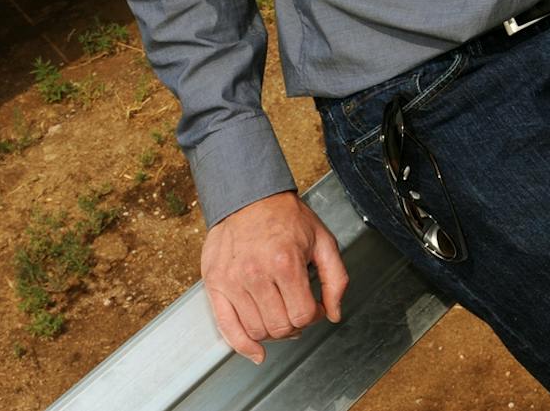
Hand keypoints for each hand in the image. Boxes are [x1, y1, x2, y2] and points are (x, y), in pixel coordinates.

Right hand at [201, 190, 348, 362]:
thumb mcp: (323, 240)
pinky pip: (226, 327)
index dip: (314, 316)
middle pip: (279, 327)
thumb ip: (335, 278)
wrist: (249, 197)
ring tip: (278, 314)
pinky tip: (255, 351)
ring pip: (256, 330)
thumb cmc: (285, 217)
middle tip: (296, 310)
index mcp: (285, 263)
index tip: (314, 308)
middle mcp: (256, 274)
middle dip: (294, 324)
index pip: (302, 315)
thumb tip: (334, 312)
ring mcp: (232, 281)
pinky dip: (242, 346)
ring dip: (272, 331)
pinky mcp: (214, 284)